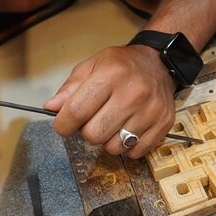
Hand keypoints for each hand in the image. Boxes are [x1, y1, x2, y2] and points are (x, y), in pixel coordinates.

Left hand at [44, 45, 177, 157]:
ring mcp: (150, 110)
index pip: (76, 111)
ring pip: (114, 147)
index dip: (63, 124)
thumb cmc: (122, 66)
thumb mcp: (92, 66)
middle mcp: (133, 93)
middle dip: (87, 131)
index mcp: (111, 74)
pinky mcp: (163, 124)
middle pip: (94, 134)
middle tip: (93, 120)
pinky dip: (127, 146)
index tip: (63, 125)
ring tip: (112, 123)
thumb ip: (70, 88)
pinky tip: (128, 128)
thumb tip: (51, 108)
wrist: (159, 63)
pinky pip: (135, 152)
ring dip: (108, 140)